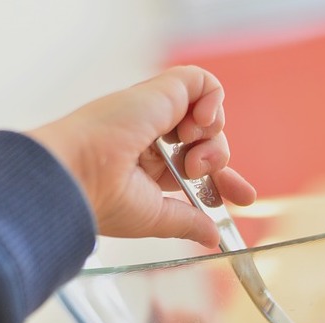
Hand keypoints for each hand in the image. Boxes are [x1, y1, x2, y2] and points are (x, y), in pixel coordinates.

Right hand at [26, 65, 255, 247]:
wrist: (79, 175)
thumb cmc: (107, 201)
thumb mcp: (156, 219)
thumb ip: (188, 222)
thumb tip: (213, 237)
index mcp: (150, 168)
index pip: (196, 170)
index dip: (224, 181)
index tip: (245, 198)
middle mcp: (155, 139)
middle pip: (208, 143)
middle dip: (218, 162)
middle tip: (197, 171)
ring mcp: (158, 114)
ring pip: (209, 118)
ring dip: (211, 139)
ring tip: (188, 153)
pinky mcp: (161, 91)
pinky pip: (203, 83)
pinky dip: (213, 101)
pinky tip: (198, 122)